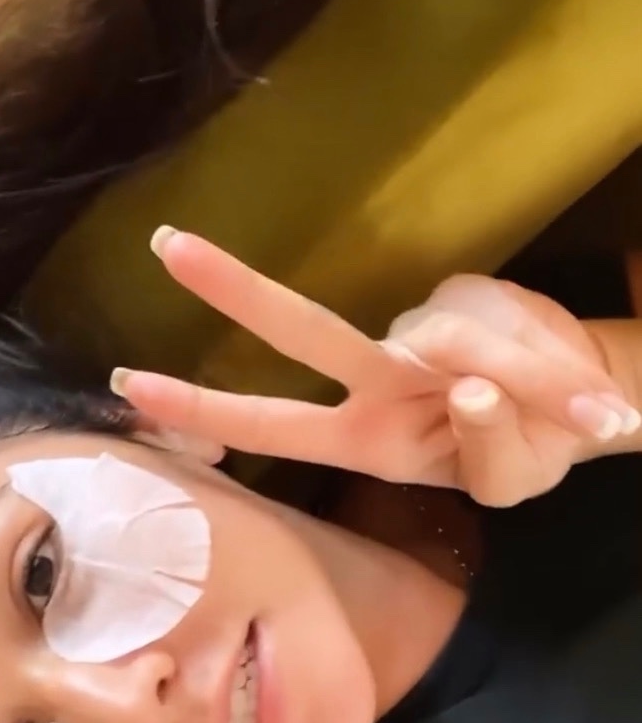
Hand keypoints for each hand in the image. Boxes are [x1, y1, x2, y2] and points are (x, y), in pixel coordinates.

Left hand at [110, 229, 640, 506]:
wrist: (586, 405)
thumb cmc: (527, 450)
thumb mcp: (512, 478)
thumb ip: (492, 444)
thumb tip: (469, 382)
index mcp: (364, 441)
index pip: (273, 425)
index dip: (205, 409)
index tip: (136, 387)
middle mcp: (376, 384)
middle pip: (303, 332)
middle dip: (237, 290)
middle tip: (166, 244)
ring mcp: (419, 337)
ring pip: (446, 339)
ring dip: (517, 373)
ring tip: (569, 409)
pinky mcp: (465, 298)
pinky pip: (501, 330)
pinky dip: (545, 366)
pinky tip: (572, 387)